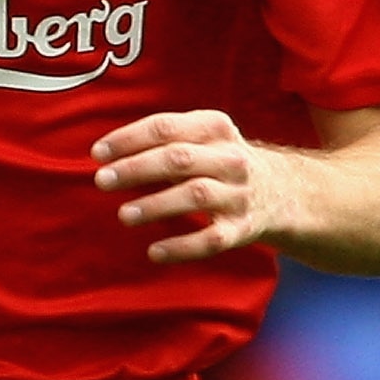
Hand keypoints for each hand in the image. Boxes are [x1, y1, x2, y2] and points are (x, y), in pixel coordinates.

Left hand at [91, 110, 279, 263]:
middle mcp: (230, 159)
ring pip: (195, 195)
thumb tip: (105, 156)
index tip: (97, 154)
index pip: (166, 127)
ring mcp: (237, 194)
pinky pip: (210, 240)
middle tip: (102, 181)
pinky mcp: (241, 229)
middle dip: (136, 169)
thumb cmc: (219, 162)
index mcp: (215, 128)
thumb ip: (162, 140)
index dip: (128, 139)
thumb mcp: (202, 137)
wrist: (281, 192)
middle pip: (178, 158)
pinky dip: (181, 247)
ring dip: (156, 204)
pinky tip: (154, 252)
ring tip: (125, 215)